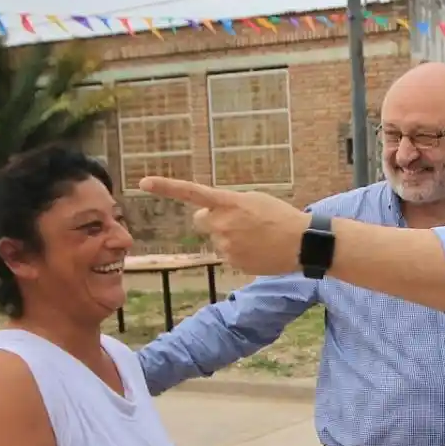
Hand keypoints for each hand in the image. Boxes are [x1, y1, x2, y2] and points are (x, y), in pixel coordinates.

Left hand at [139, 177, 309, 275]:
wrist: (302, 242)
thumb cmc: (280, 216)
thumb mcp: (254, 200)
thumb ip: (227, 204)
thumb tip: (207, 217)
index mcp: (228, 203)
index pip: (191, 192)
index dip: (166, 187)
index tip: (143, 182)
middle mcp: (222, 224)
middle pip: (201, 220)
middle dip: (213, 220)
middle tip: (239, 221)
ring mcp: (226, 246)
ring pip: (217, 239)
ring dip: (230, 237)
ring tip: (256, 236)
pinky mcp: (232, 263)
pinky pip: (228, 255)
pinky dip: (240, 252)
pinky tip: (258, 249)